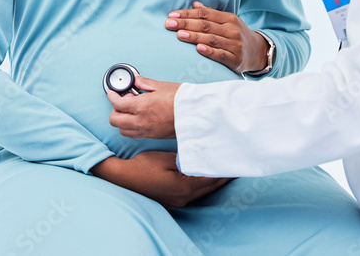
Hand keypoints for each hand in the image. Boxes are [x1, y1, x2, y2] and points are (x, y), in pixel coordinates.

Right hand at [91, 151, 232, 208]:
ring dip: (214, 181)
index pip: (211, 177)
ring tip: (225, 172)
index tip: (234, 161)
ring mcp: (178, 201)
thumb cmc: (143, 166)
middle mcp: (184, 197)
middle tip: (236, 166)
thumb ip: (186, 160)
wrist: (123, 178)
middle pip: (210, 187)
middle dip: (223, 176)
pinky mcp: (172, 200)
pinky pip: (194, 193)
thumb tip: (201, 159)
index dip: (224, 169)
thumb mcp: (166, 159)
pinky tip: (205, 179)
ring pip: (203, 191)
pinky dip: (203, 185)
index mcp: (185, 187)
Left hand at [107, 75, 179, 139]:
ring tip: (131, 110)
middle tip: (122, 100)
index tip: (112, 92)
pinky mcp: (153, 136)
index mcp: (143, 106)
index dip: (112, 96)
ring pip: (123, 130)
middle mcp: (142, 121)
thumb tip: (135, 80)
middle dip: (114, 109)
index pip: (117, 104)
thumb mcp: (162, 86)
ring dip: (122, 120)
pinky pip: (134, 134)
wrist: (198, 114)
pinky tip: (139, 117)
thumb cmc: (183, 99)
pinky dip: (131, 127)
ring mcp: (147, 131)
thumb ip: (144, 83)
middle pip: (115, 120)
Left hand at [166, 2, 270, 74]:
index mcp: (229, 18)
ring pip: (211, 39)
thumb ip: (211, 14)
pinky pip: (220, 55)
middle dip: (186, 24)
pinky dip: (209, 52)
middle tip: (169, 24)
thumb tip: (194, 3)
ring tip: (179, 35)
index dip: (187, 13)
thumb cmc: (236, 35)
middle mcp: (232, 30)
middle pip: (206, 25)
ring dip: (194, 37)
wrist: (258, 52)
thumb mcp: (227, 22)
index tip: (172, 15)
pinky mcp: (236, 59)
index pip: (205, 13)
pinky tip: (198, 49)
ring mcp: (235, 44)